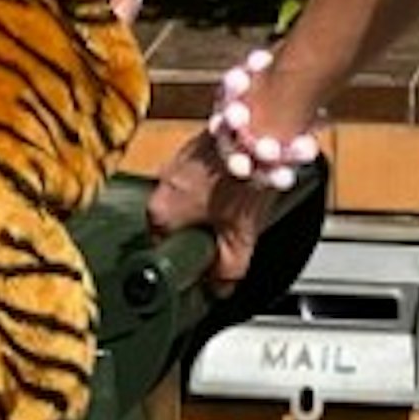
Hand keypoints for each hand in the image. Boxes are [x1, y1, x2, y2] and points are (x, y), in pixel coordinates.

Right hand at [143, 130, 284, 284]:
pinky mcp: (192, 145)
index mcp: (158, 213)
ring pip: (187, 198)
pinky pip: (198, 176)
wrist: (259, 130)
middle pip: (175, 223)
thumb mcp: (239, 239)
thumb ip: (227, 271)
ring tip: (236, 207)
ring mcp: (174, 161)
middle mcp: (159, 185)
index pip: (162, 250)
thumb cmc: (243, 181)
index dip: (185, 259)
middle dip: (199, 231)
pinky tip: (237, 186)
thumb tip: (220, 289)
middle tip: (226, 234)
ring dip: (208, 207)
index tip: (203, 262)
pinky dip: (214, 184)